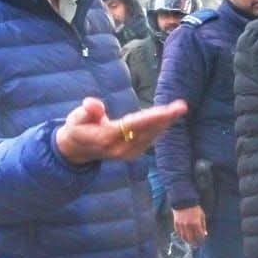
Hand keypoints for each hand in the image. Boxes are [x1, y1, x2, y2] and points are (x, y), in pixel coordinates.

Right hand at [56, 98, 187, 164]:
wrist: (78, 150)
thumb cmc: (78, 128)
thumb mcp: (75, 118)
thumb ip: (87, 111)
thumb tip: (92, 103)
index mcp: (106, 138)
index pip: (132, 126)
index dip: (150, 118)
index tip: (166, 111)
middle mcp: (120, 148)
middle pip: (146, 131)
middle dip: (165, 118)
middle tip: (181, 106)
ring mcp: (128, 153)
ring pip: (151, 136)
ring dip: (166, 122)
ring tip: (179, 108)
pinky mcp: (134, 153)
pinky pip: (150, 139)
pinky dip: (160, 128)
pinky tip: (170, 117)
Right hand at [173, 205, 207, 246]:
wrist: (184, 201)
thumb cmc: (195, 208)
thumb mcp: (202, 216)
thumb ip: (203, 225)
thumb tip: (205, 234)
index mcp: (196, 223)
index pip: (199, 235)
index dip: (201, 240)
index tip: (202, 242)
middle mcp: (188, 225)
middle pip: (191, 238)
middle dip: (195, 243)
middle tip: (197, 245)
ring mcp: (181, 225)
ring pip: (184, 237)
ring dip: (188, 241)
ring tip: (191, 243)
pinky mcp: (176, 223)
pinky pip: (178, 233)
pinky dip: (181, 237)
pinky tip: (184, 238)